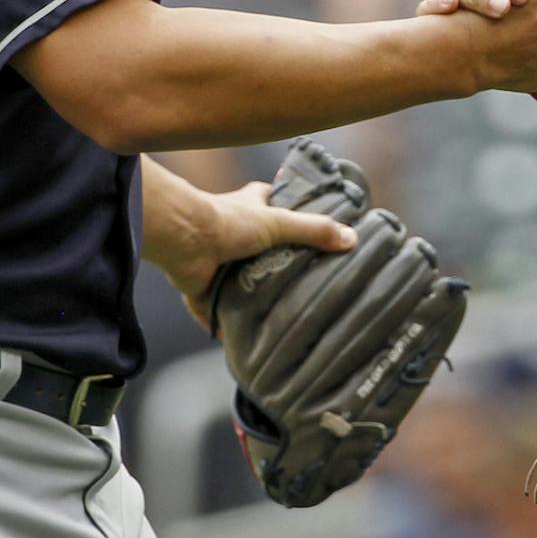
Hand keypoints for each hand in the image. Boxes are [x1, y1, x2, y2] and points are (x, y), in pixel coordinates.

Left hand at [156, 179, 357, 327]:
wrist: (184, 240)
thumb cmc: (228, 221)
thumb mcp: (279, 222)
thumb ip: (314, 231)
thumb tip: (352, 240)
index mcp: (249, 207)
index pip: (271, 201)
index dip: (286, 208)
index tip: (306, 222)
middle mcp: (232, 231)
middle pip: (258, 244)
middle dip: (272, 258)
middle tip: (298, 276)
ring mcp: (216, 259)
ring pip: (237, 275)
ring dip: (250, 290)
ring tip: (277, 310)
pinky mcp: (202, 285)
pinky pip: (213, 307)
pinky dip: (221, 322)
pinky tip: (237, 336)